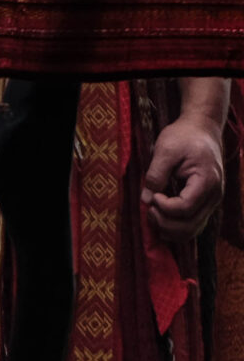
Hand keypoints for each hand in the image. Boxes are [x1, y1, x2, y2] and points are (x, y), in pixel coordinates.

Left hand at [145, 112, 224, 238]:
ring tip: (152, 213)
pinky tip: (160, 219)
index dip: (163, 207)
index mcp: (207, 180)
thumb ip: (155, 174)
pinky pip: (192, 226)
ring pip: (192, 231)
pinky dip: (174, 229)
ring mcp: (211, 202)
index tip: (153, 195)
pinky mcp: (205, 204)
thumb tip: (145, 199)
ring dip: (168, 229)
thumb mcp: (166, 149)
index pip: (184, 208)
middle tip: (148, 209)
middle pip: (189, 226)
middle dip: (163, 222)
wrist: (201, 129)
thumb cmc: (184, 136)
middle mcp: (214, 195)